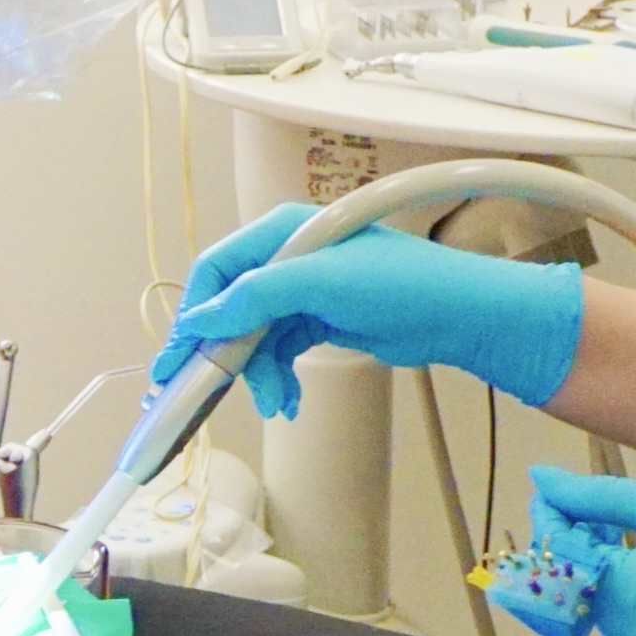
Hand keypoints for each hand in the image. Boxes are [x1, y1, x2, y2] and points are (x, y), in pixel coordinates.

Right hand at [153, 209, 584, 422]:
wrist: (457, 313)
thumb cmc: (397, 283)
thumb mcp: (318, 283)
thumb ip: (255, 298)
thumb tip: (200, 320)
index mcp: (281, 233)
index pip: (217, 270)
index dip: (195, 311)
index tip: (178, 355)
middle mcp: (287, 258)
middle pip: (231, 307)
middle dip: (225, 352)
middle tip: (201, 392)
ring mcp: (304, 291)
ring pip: (255, 337)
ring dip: (258, 372)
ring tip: (276, 402)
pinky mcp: (321, 320)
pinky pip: (280, 351)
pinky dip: (279, 376)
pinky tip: (289, 399)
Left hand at [530, 468, 635, 635]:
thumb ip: (594, 499)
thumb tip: (538, 482)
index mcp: (631, 597)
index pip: (563, 562)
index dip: (552, 527)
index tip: (554, 497)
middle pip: (583, 594)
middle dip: (580, 554)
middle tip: (596, 513)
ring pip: (610, 618)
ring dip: (609, 582)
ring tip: (630, 539)